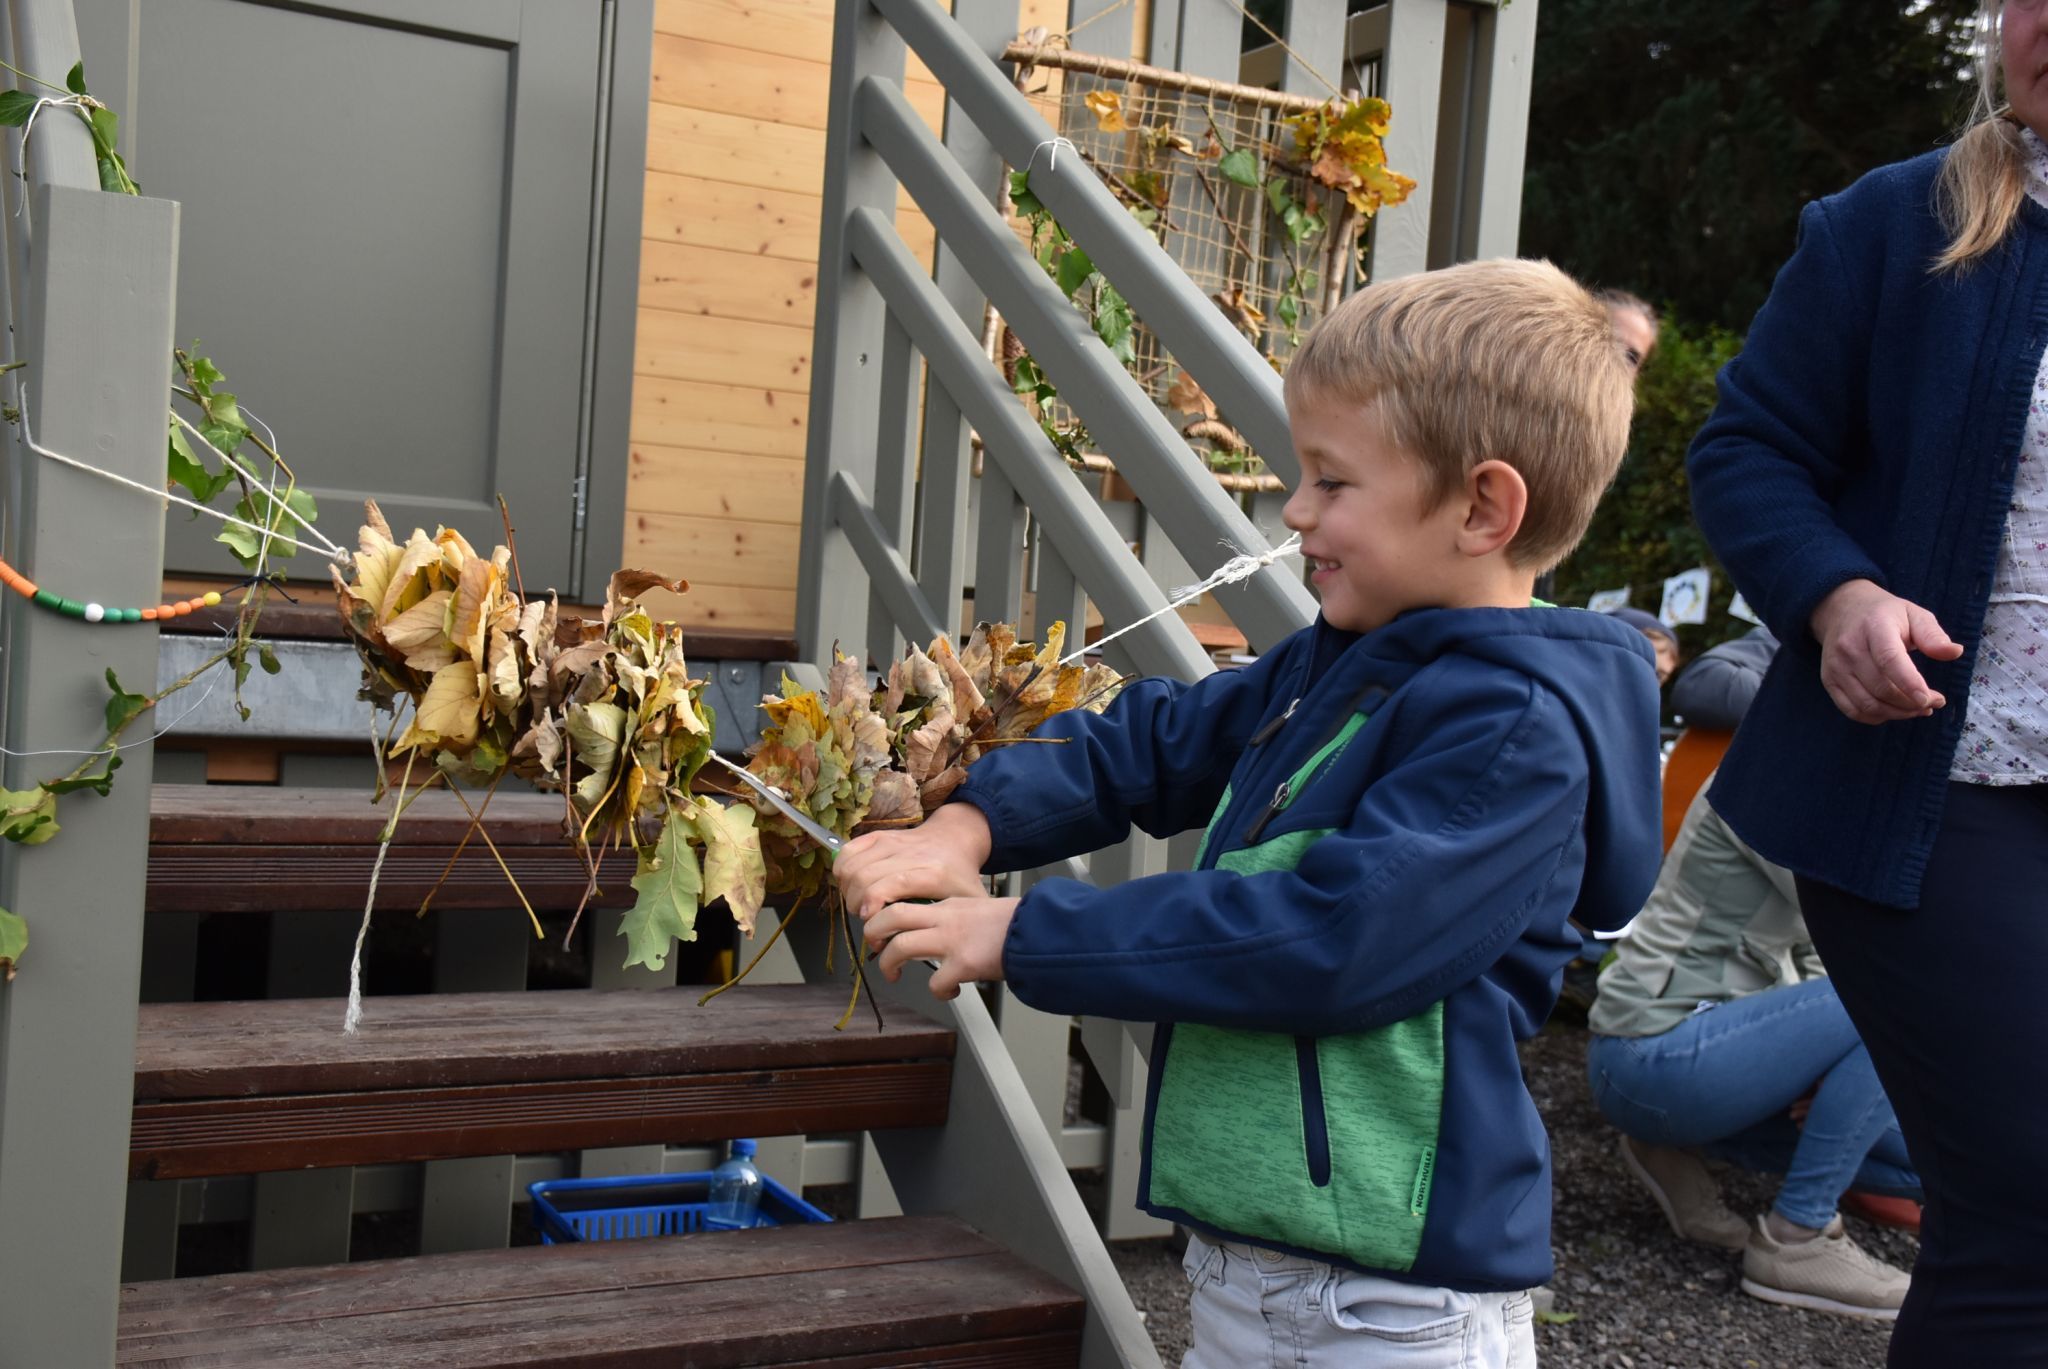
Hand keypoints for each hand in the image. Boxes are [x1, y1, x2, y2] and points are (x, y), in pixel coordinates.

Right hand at [836, 801, 992, 920]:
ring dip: (848, 892)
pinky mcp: (880, 836)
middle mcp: (911, 854)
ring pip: (853, 867)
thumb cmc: (961, 876)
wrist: (956, 838)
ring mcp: (893, 842)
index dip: (875, 905)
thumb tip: (935, 959)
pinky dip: (842, 870)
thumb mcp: (968, 903)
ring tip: (861, 905)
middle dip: (858, 906)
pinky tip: (852, 885)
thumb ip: (953, 928)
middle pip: (866, 878)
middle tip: (868, 921)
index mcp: (934, 874)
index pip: (893, 885)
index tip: (873, 925)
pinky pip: (848, 851)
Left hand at [863, 895, 1018, 999]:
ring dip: (889, 963)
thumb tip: (934, 933)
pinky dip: (938, 991)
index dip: (883, 916)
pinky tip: (949, 992)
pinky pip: (936, 982)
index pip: (903, 902)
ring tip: (894, 974)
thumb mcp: (977, 910)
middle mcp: (945, 919)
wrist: (1037, 931)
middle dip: (873, 934)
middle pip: (891, 917)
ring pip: (901, 946)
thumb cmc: (1013, 925)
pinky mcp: (964, 963)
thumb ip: (954, 918)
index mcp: (947, 906)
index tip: (881, 931)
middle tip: (875, 949)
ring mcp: (952, 940)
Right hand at [1810, 579, 1963, 723]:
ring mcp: (1835, 667)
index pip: (1888, 659)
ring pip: (1868, 704)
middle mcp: (1849, 648)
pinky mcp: (1829, 681)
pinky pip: (1853, 710)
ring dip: (1898, 713)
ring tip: (1918, 708)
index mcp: (1874, 627)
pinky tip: (1895, 710)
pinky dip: (1877, 717)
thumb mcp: (1913, 614)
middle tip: (1934, 701)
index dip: (1909, 683)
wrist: (1842, 610)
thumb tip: (1954, 652)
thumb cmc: (1885, 614)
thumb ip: (1933, 635)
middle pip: (1881, 688)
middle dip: (1912, 703)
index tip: (1930, 699)